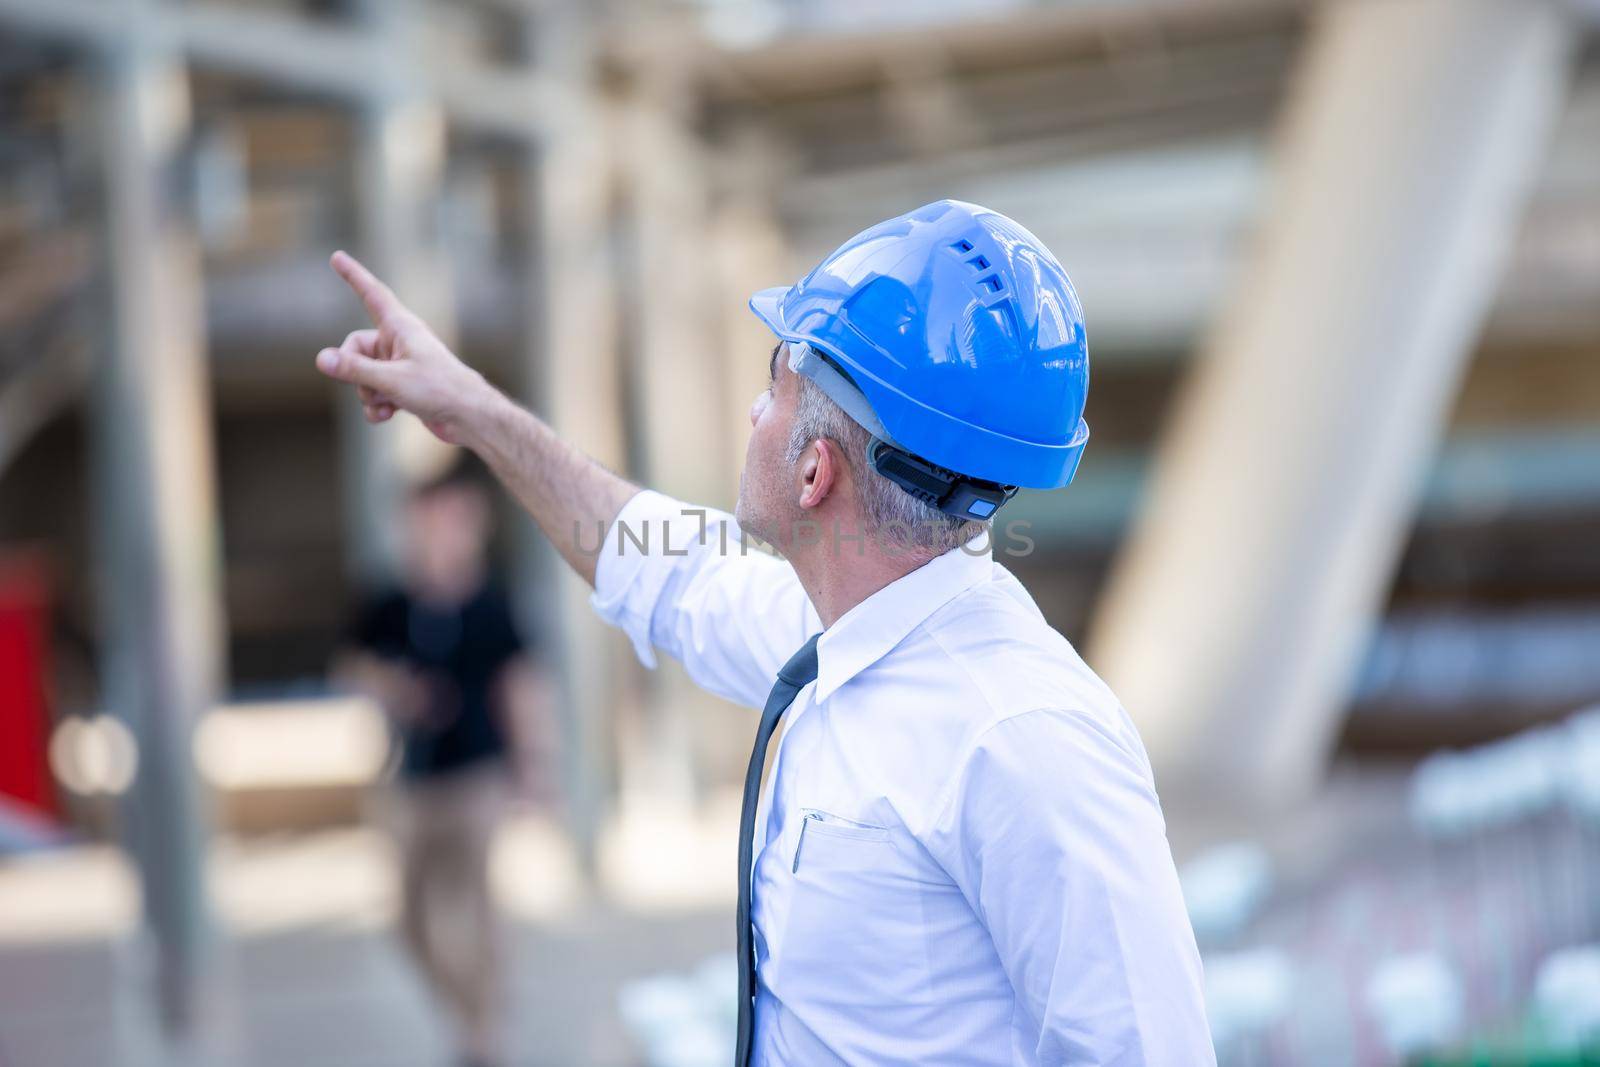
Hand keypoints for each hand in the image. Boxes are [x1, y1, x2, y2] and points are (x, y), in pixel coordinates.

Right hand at [315, 251, 491, 444]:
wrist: (469, 417)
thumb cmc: (438, 389)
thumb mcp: (390, 379)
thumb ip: (354, 369)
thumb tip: (321, 358)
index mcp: (401, 326)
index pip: (371, 293)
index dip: (353, 275)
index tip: (337, 257)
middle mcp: (399, 341)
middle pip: (355, 348)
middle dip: (354, 372)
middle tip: (370, 388)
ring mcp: (400, 365)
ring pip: (363, 374)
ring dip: (366, 393)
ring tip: (386, 404)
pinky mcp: (404, 387)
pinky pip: (374, 393)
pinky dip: (375, 406)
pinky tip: (386, 416)